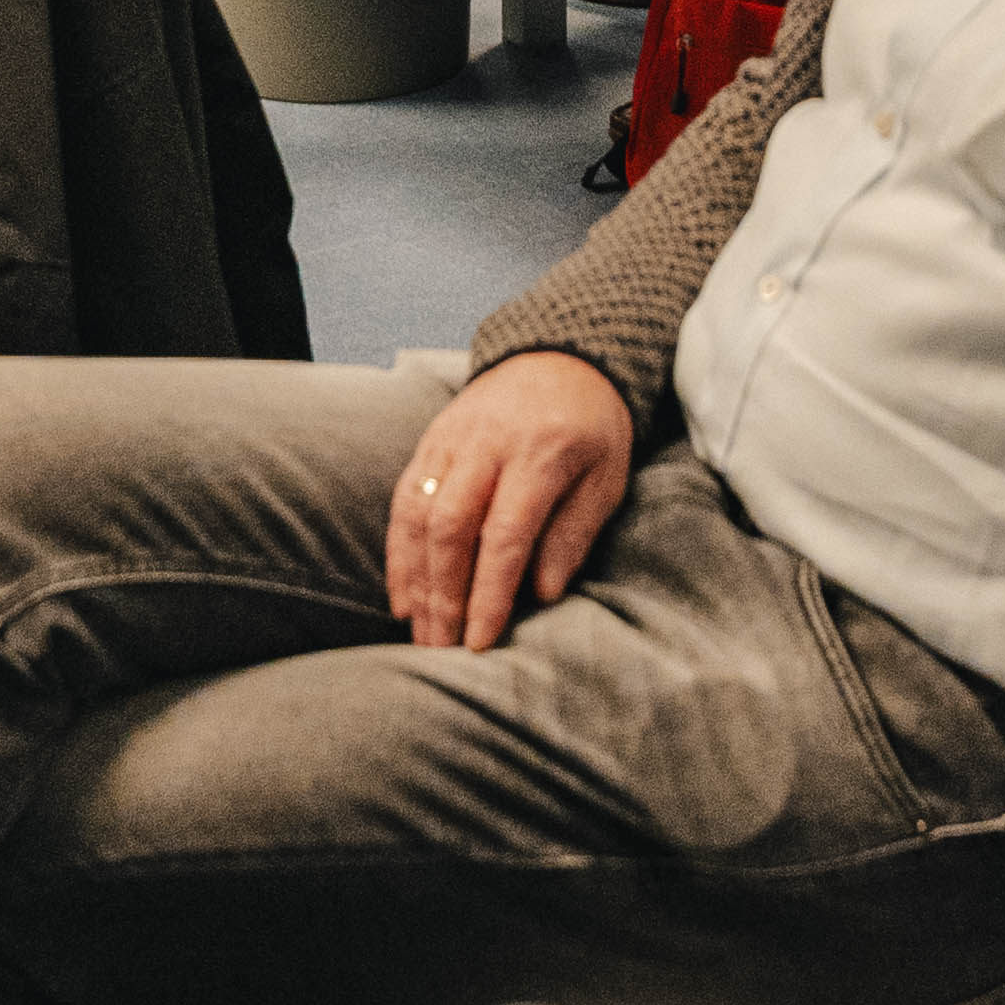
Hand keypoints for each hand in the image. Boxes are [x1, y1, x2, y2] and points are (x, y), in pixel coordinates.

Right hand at [380, 349, 634, 646]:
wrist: (560, 355)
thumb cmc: (592, 427)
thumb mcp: (606, 478)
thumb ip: (573, 534)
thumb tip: (541, 595)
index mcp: (541, 453)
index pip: (506, 534)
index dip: (489, 593)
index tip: (480, 642)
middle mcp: (488, 444)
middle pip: (452, 527)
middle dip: (443, 595)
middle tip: (441, 649)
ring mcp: (452, 439)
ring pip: (418, 514)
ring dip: (415, 580)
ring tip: (420, 632)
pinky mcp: (431, 440)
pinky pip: (403, 498)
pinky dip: (398, 551)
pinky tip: (403, 595)